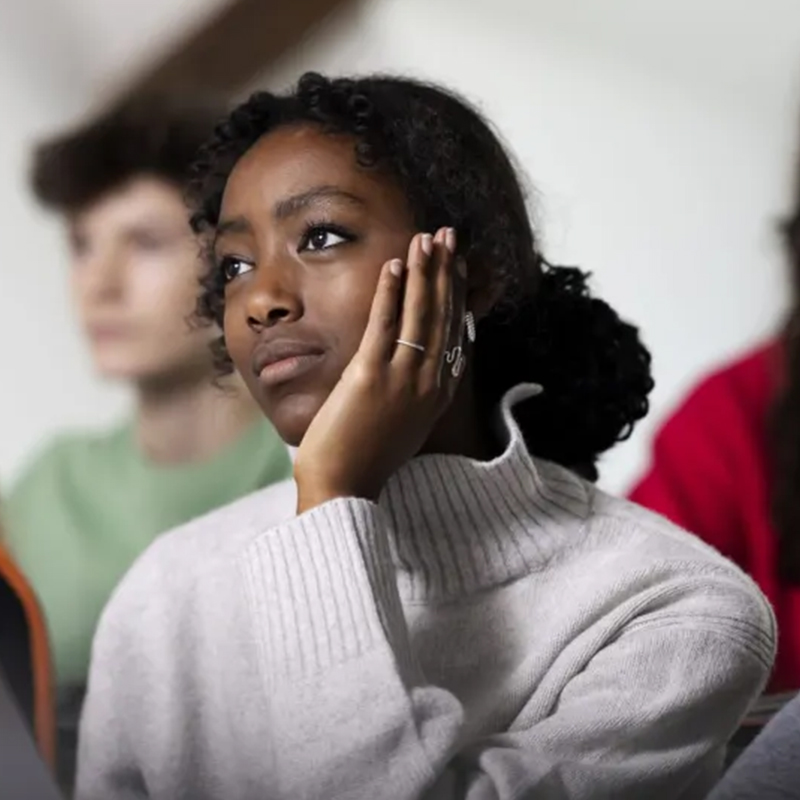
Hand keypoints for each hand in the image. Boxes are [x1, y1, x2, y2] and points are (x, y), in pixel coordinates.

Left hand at [294, 227, 466, 512]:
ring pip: (421, 315)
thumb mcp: (402, 422)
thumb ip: (413, 391)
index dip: (457, 295)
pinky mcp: (371, 377)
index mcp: (438, 394)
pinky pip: (385, 325)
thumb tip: (410, 362)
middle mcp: (430, 383)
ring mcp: (404, 379)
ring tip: (427, 237)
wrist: (343, 489)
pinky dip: (391, 292)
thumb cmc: (366, 458)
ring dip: (425, 272)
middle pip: (443, 316)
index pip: (456, 333)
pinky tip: (395, 264)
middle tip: (449, 236)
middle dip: (447, 271)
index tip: (457, 266)